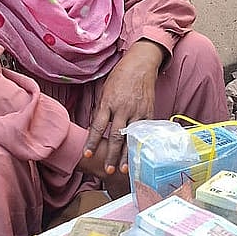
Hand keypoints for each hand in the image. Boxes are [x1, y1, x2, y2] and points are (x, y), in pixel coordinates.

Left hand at [83, 39, 163, 174]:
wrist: (140, 66)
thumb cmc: (119, 79)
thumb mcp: (104, 92)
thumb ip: (101, 110)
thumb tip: (96, 128)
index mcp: (108, 103)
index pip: (97, 126)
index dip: (92, 141)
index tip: (87, 154)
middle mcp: (123, 109)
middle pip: (115, 136)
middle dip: (111, 155)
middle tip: (107, 170)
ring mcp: (138, 112)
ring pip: (131, 138)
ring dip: (126, 155)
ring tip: (122, 169)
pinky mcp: (149, 113)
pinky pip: (144, 132)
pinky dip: (141, 145)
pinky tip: (138, 157)